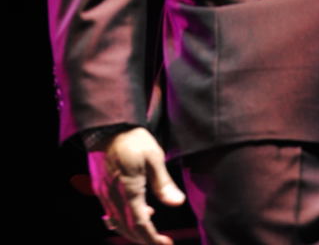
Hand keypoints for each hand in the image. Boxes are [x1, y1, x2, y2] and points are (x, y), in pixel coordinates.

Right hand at [87, 127, 185, 244]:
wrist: (105, 127)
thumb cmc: (132, 139)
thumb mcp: (154, 157)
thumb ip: (164, 183)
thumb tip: (177, 203)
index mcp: (128, 193)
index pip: (140, 226)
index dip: (153, 239)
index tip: (166, 244)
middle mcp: (113, 198)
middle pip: (127, 229)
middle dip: (144, 239)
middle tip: (161, 241)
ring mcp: (104, 194)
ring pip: (117, 223)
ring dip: (133, 230)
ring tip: (151, 225)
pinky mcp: (100, 188)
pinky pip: (110, 212)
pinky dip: (123, 218)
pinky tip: (136, 211)